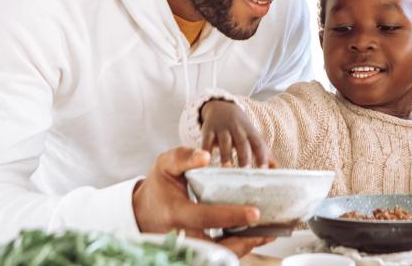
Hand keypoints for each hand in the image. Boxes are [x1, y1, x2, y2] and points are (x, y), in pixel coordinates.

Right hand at [133, 148, 272, 255]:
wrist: (143, 211)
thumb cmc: (159, 186)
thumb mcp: (165, 165)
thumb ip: (183, 157)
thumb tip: (205, 156)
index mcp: (176, 212)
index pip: (205, 217)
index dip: (230, 216)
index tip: (254, 213)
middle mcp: (182, 235)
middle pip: (216, 246)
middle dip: (243, 241)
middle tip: (267, 231)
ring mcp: (188, 247)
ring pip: (218, 256)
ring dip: (244, 247)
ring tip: (267, 234)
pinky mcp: (195, 251)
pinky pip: (218, 255)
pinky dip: (237, 248)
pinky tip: (256, 237)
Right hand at [200, 100, 273, 167]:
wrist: (222, 107)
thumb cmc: (241, 128)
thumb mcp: (253, 136)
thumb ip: (264, 152)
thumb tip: (276, 169)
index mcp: (251, 132)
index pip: (259, 144)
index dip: (262, 156)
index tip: (264, 171)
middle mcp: (238, 129)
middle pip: (243, 142)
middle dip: (244, 156)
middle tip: (246, 171)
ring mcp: (222, 129)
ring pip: (225, 142)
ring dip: (226, 155)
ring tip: (227, 169)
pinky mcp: (208, 130)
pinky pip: (207, 141)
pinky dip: (206, 150)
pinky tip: (206, 162)